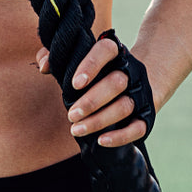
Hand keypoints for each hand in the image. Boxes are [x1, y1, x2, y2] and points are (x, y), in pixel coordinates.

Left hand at [36, 30, 156, 147]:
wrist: (143, 79)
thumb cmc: (102, 70)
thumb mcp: (82, 58)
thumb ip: (58, 56)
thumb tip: (44, 66)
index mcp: (115, 53)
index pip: (106, 50)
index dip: (91, 64)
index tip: (75, 84)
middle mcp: (131, 71)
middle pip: (116, 83)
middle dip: (91, 101)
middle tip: (70, 115)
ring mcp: (141, 94)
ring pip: (125, 106)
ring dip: (99, 120)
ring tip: (76, 130)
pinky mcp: (146, 115)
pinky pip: (138, 128)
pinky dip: (120, 137)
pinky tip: (100, 141)